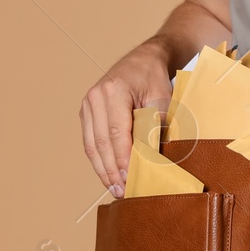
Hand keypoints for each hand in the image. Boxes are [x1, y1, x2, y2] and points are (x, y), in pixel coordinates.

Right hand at [80, 40, 171, 197]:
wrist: (143, 60)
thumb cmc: (154, 78)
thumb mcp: (162, 99)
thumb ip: (157, 125)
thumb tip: (154, 158)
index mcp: (113, 91)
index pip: (116, 132)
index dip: (121, 158)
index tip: (129, 178)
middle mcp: (95, 97)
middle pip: (101, 142)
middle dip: (111, 170)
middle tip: (122, 191)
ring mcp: (88, 105)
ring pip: (92, 145)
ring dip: (103, 169)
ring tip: (115, 188)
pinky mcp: (87, 113)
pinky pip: (90, 141)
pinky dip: (99, 160)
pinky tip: (108, 174)